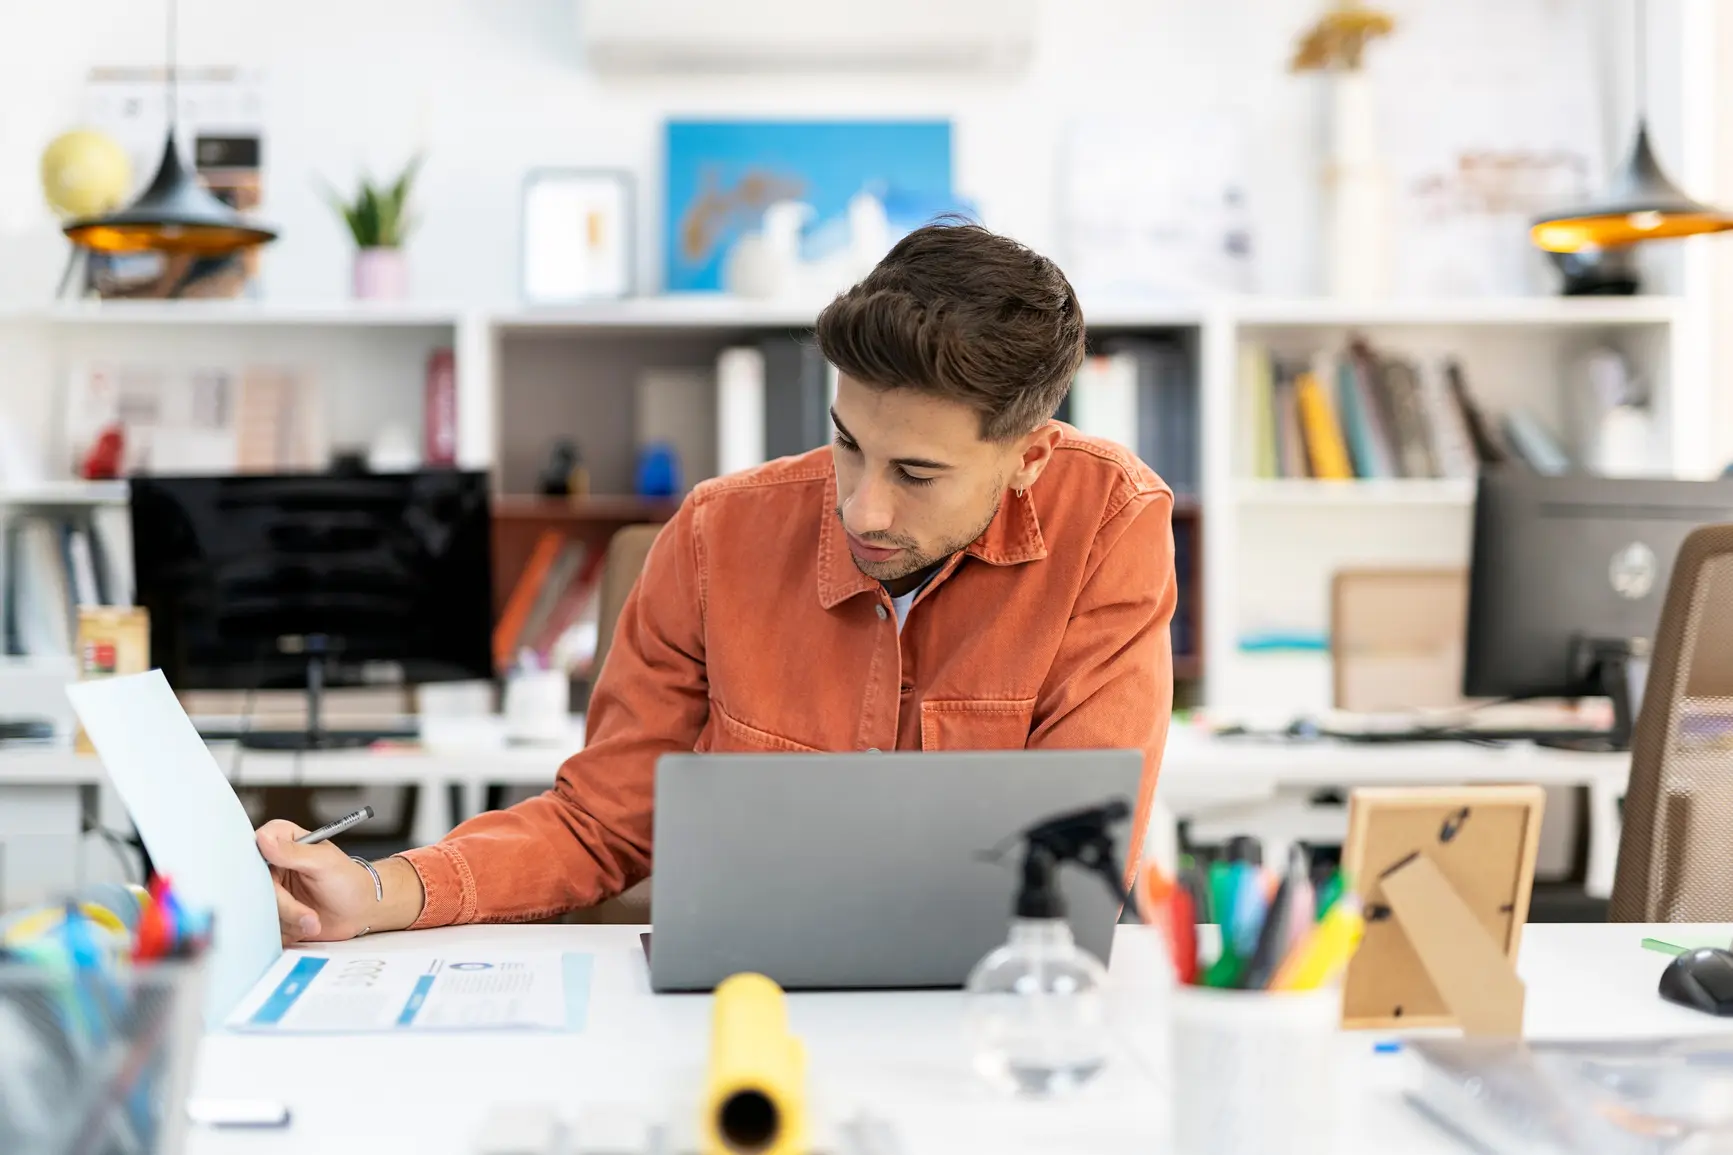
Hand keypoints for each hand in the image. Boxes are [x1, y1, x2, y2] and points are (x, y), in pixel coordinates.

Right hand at [255, 820, 390, 945]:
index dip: (259, 863)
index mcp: (285, 840)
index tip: (274, 881)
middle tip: (308, 916)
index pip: (257, 843)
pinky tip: (307, 926)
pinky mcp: (275, 911)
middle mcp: (274, 864)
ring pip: (261, 907)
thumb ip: (293, 851)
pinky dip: (289, 930)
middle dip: (284, 904)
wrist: (360, 911)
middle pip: (256, 883)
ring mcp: (273, 889)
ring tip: (314, 920)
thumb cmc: (349, 881)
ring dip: (290, 919)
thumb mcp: (324, 862)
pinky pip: (268, 925)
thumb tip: (264, 839)